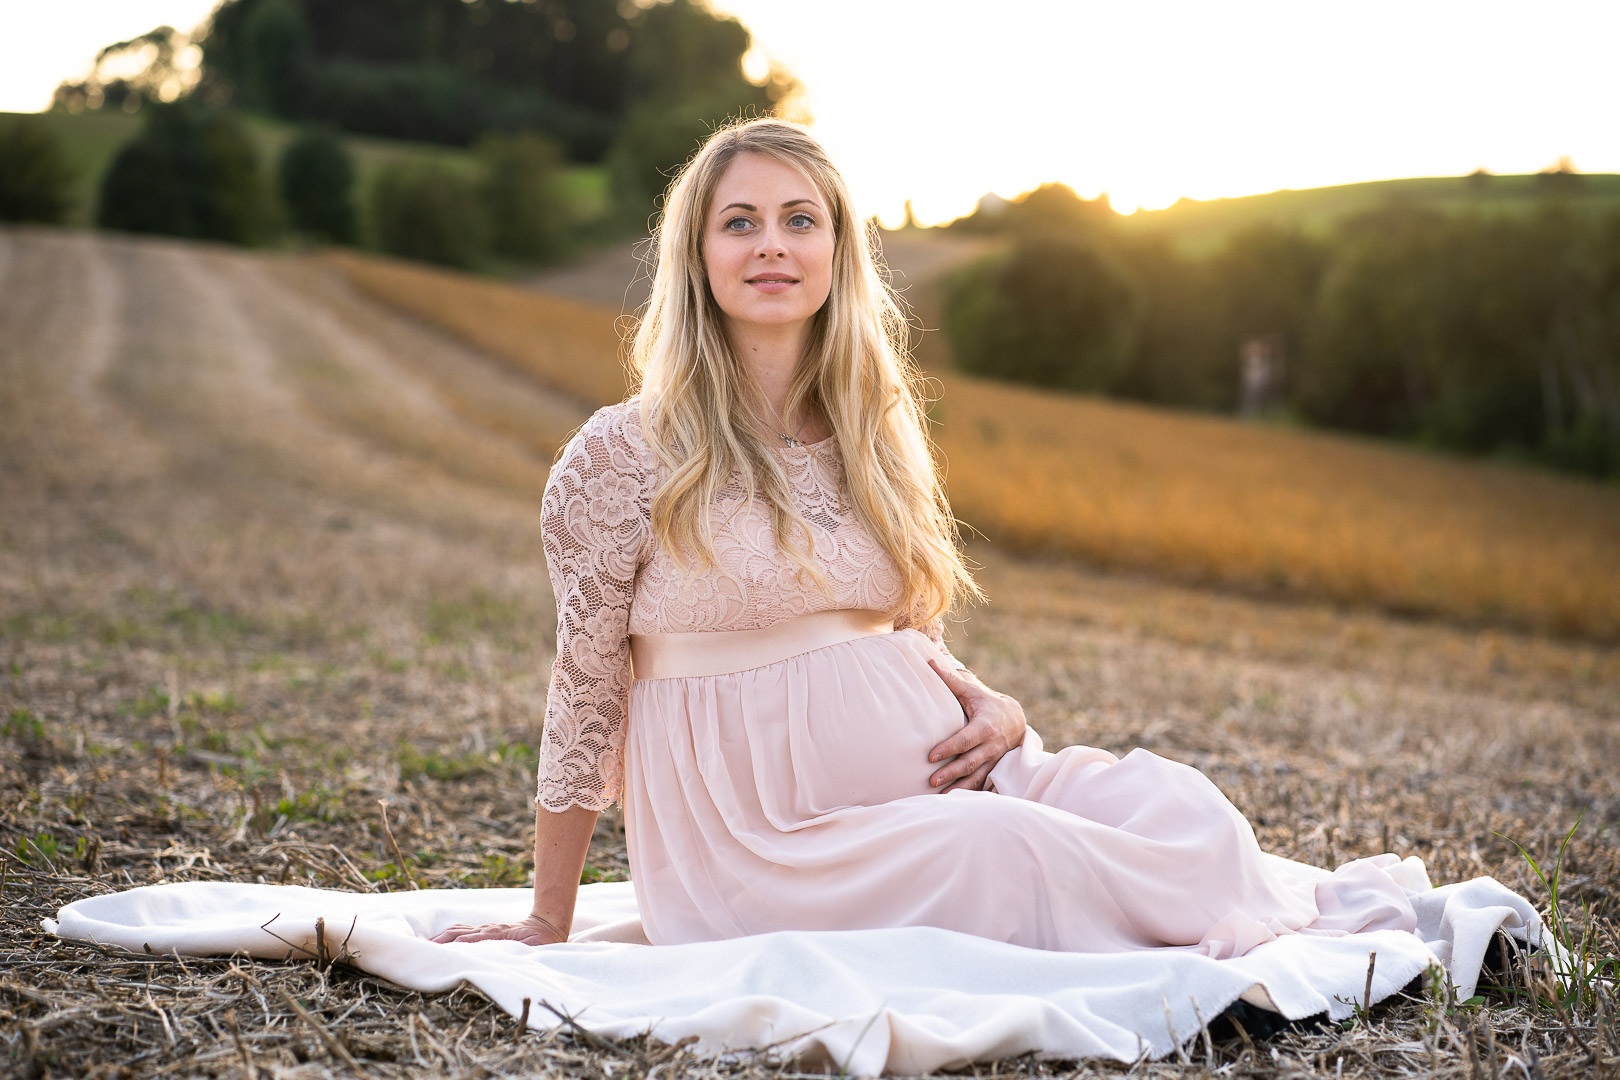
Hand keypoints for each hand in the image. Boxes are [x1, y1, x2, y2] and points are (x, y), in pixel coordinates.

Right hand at [430, 912, 567, 945]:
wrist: (547, 924)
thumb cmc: (541, 940)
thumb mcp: (533, 948)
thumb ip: (519, 952)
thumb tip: (505, 958)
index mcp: (495, 935)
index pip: (468, 941)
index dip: (452, 948)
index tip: (436, 957)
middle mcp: (486, 930)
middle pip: (456, 934)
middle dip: (438, 943)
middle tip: (420, 953)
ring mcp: (485, 929)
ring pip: (457, 930)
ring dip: (440, 938)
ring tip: (422, 947)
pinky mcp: (485, 930)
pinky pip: (462, 929)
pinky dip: (447, 934)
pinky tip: (438, 940)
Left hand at [925, 659, 1026, 792]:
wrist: (1015, 719)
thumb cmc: (987, 703)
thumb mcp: (972, 691)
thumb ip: (951, 681)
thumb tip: (929, 662)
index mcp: (985, 727)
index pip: (965, 740)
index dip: (949, 748)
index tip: (931, 756)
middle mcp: (991, 746)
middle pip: (970, 763)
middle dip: (951, 773)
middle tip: (931, 781)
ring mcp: (993, 759)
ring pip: (976, 777)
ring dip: (959, 787)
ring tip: (941, 796)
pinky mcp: (993, 768)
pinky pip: (981, 783)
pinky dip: (969, 792)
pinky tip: (954, 800)